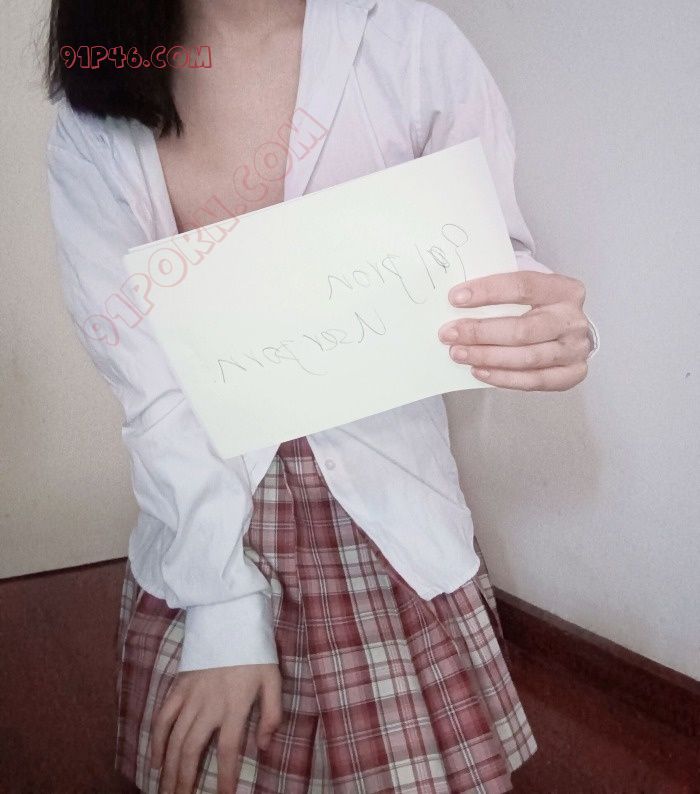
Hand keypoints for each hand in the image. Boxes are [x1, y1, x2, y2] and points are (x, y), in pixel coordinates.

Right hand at [150, 663, 282, 793]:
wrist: (230, 618)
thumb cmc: (255, 650)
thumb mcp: (273, 679)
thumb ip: (272, 714)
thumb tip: (263, 746)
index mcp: (235, 703)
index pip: (228, 749)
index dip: (224, 777)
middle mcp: (209, 703)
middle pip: (192, 749)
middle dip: (186, 780)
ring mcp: (190, 695)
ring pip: (174, 738)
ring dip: (169, 768)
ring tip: (167, 791)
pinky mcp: (178, 686)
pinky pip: (162, 717)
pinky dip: (156, 741)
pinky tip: (156, 762)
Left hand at [438, 271, 591, 390]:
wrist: (568, 331)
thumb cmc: (539, 308)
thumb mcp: (527, 290)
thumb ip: (501, 290)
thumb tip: (457, 298)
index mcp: (564, 289)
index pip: (523, 286)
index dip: (488, 292)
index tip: (455, 298)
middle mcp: (573, 320)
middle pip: (522, 329)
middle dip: (480, 332)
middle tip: (449, 334)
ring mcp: (575, 349)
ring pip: (526, 358)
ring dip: (487, 357)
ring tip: (459, 353)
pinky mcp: (573, 373)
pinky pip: (534, 381)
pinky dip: (503, 378)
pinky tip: (479, 371)